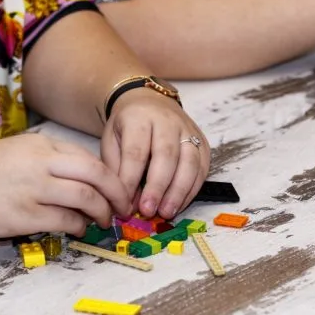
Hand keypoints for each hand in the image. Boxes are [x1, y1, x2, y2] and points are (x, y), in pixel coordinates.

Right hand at [0, 134, 131, 238]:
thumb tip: (81, 182)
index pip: (89, 158)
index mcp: (39, 145)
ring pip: (86, 198)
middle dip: (118, 193)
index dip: (111, 176)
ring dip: (101, 212)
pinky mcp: (23, 215)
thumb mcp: (15, 153)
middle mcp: (40, 163)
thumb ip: (47, 162)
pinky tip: (76, 228)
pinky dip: (78, 226)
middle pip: (97, 174)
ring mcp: (32, 188)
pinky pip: (65, 220)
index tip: (118, 190)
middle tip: (123, 208)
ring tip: (103, 221)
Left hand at [102, 89, 209, 219]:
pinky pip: (202, 168)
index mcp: (139, 118)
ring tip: (167, 212)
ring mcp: (188, 130)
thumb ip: (117, 171)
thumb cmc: (127, 126)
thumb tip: (126, 204)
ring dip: (179, 191)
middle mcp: (167, 121)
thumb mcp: (111, 141)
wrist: (149, 102)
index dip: (131, 181)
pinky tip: (179, 204)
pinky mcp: (203, 141)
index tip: (125, 204)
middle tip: (148, 211)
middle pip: (166, 155)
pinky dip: (192, 190)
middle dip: (157, 187)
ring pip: (190, 162)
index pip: (136, 152)